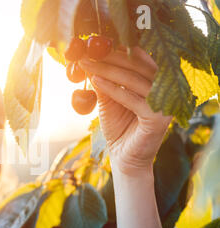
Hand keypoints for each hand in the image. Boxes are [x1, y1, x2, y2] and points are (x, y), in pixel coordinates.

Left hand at [77, 46, 172, 174]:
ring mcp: (164, 103)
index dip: (118, 51)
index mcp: (157, 82)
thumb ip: (105, 81)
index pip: (139, 60)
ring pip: (134, 81)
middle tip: (88, 53)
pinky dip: (113, 89)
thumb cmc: (118, 127)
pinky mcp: (158, 118)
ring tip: (88, 65)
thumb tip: (92, 58)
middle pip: (138, 67)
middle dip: (111, 58)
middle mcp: (165, 90)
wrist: (122, 157)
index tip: (96, 45)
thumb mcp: (109, 101)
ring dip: (109, 71)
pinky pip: (132, 99)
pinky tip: (96, 81)